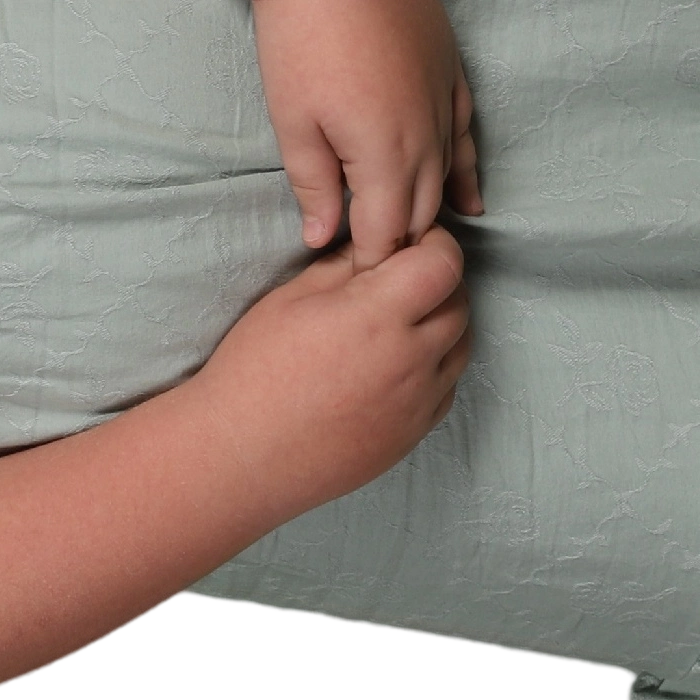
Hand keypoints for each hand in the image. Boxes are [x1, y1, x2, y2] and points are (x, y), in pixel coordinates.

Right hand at [195, 225, 475, 512]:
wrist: (239, 457)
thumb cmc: (252, 375)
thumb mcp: (289, 300)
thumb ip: (343, 267)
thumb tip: (375, 248)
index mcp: (376, 318)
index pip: (443, 265)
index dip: (434, 244)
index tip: (412, 243)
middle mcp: (409, 361)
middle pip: (458, 303)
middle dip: (437, 281)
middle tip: (400, 279)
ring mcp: (416, 404)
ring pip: (460, 347)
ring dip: (441, 323)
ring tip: (397, 322)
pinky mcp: (413, 435)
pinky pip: (446, 388)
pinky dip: (433, 367)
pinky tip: (394, 364)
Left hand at [250, 0, 483, 267]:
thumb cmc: (301, 40)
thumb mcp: (293, 122)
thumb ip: (314, 185)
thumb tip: (323, 238)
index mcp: (383, 157)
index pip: (385, 234)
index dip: (369, 261)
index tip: (352, 283)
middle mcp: (426, 137)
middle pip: (421, 211)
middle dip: (399, 244)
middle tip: (376, 273)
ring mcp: (445, 102)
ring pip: (448, 177)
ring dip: (432, 212)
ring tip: (420, 249)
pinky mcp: (451, 72)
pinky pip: (467, 137)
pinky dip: (466, 171)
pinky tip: (471, 200)